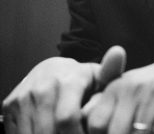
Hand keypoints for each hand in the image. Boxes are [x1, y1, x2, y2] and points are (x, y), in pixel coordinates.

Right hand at [2, 46, 125, 133]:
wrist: (49, 70)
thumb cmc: (80, 78)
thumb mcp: (97, 75)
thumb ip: (110, 72)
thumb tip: (119, 52)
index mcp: (68, 79)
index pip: (67, 118)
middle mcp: (43, 86)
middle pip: (49, 130)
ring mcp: (24, 96)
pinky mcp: (10, 105)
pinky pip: (18, 133)